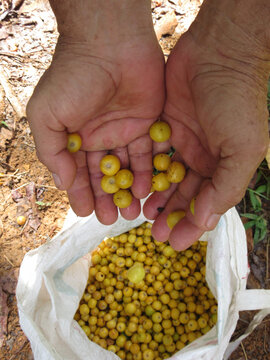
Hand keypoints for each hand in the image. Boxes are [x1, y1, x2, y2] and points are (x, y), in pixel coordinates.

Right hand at [27, 0, 164, 223]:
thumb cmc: (73, 78)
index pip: (78, 172)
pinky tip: (148, 190)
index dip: (81, 193)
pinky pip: (149, 153)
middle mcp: (100, 137)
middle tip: (113, 220)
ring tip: (133, 212)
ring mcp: (125, 131)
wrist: (110, 44)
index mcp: (76, 136)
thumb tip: (61, 183)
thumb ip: (51, 151)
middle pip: (105, 175)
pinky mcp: (149, 124)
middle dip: (108, 198)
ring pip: (128, 169)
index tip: (87, 213)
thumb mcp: (47, 115)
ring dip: (130, 190)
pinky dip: (149, 172)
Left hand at [144, 3, 269, 249]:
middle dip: (170, 214)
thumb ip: (226, 186)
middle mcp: (203, 157)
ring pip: (165, 178)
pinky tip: (133, 187)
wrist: (217, 54)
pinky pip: (151, 155)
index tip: (175, 243)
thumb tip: (205, 221)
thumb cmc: (236, 103)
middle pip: (184, 195)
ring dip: (154, 198)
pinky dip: (143, 172)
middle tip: (153, 234)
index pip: (207, 203)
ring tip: (139, 216)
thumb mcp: (242, 148)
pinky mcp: (163, 127)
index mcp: (224, 165)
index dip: (192, 225)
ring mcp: (181, 142)